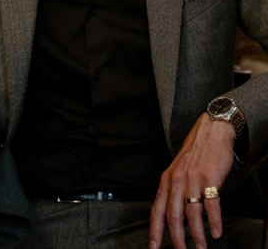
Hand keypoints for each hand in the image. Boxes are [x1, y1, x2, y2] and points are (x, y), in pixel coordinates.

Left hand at [149, 113, 235, 248]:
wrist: (211, 131)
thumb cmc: (195, 152)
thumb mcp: (177, 168)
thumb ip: (173, 189)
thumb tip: (173, 214)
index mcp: (167, 179)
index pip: (157, 209)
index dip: (154, 230)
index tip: (153, 246)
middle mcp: (177, 180)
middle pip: (173, 216)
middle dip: (176, 238)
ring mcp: (193, 180)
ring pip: (192, 215)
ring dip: (197, 235)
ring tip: (201, 248)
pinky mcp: (210, 179)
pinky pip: (211, 206)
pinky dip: (214, 223)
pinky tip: (216, 232)